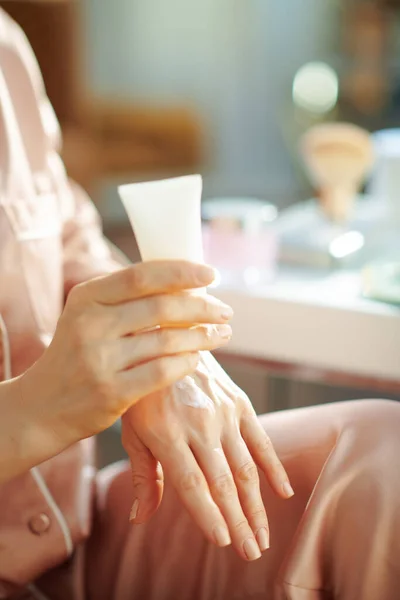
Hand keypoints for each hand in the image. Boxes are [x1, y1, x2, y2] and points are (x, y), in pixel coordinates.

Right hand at [20, 262, 232, 457]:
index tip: (211, 275)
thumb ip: (127, 299)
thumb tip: (185, 283)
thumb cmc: (77, 355)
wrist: (43, 406)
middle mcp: (91, 324)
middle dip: (202, 308)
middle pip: (161, 307)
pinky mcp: (112, 392)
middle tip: (225, 312)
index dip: (182, 272)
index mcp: (87, 297)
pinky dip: (187, 363)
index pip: (142, 275)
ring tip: (221, 335)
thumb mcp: (88, 316)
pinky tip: (197, 359)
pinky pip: (163, 372)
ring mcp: (100, 359)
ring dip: (203, 337)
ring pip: (167, 341)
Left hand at [122, 352, 293, 561]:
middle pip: (222, 483)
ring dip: (257, 506)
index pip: (190, 485)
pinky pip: (261, 440)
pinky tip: (284, 493)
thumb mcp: (133, 430)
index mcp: (166, 433)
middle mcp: (198, 424)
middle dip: (238, 522)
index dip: (207, 515)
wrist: (167, 339)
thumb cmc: (144, 391)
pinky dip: (273, 468)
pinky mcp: (239, 403)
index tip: (223, 541)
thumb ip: (143, 475)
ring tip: (263, 536)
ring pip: (245, 468)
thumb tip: (140, 519)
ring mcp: (222, 413)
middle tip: (251, 552)